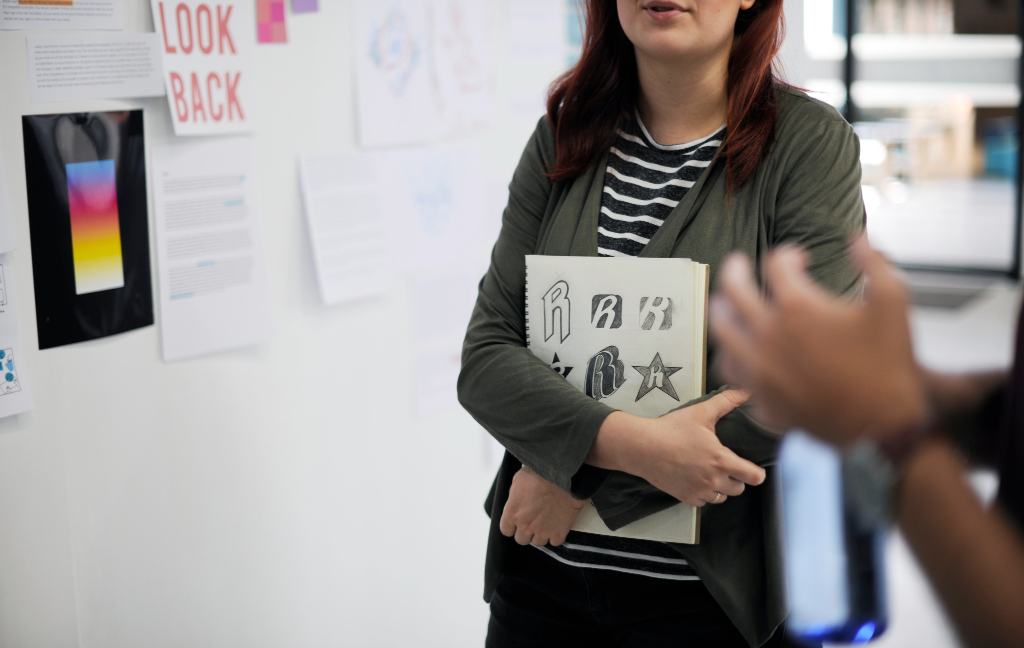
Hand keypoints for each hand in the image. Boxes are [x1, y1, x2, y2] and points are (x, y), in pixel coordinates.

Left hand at [499, 465, 586, 546]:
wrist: (564, 477)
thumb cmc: (540, 474)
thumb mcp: (519, 479)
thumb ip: (514, 495)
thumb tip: (515, 500)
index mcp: (512, 513)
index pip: (506, 530)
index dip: (512, 525)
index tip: (518, 520)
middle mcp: (525, 525)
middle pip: (521, 539)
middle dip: (526, 531)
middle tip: (533, 520)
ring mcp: (542, 531)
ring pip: (538, 542)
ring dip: (541, 534)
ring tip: (546, 521)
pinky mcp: (558, 533)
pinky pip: (554, 542)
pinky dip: (556, 535)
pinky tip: (557, 525)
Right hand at [631, 390, 766, 506]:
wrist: (643, 447)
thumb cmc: (671, 430)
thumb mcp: (700, 412)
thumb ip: (726, 402)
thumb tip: (745, 391)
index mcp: (721, 460)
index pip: (754, 477)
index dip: (757, 473)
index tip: (753, 468)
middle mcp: (713, 480)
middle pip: (739, 488)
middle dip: (737, 478)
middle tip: (726, 465)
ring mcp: (700, 491)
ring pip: (722, 497)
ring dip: (721, 487)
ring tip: (711, 472)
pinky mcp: (687, 498)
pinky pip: (705, 502)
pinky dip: (704, 493)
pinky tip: (697, 479)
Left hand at [709, 234, 928, 446]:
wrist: (883, 425)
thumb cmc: (890, 364)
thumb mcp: (894, 301)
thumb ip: (874, 261)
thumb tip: (856, 238)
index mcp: (797, 307)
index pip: (776, 264)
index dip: (788, 254)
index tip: (798, 258)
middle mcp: (769, 334)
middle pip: (733, 289)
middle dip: (735, 268)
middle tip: (737, 263)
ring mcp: (758, 366)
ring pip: (720, 329)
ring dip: (721, 309)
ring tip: (724, 301)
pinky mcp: (759, 393)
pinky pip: (729, 367)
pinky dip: (729, 351)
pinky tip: (737, 346)